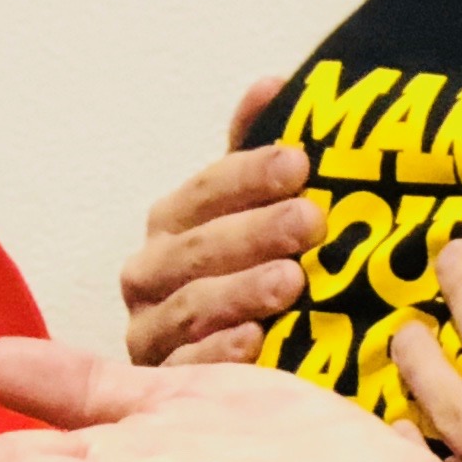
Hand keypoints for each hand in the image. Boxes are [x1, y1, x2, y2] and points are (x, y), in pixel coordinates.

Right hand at [121, 76, 323, 366]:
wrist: (234, 367)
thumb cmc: (252, 278)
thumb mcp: (257, 214)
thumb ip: (258, 154)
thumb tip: (274, 82)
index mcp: (173, 222)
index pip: (206, 190)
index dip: (250, 174)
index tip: (301, 163)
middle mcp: (151, 272)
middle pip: (195, 248)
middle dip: (254, 231)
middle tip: (311, 221)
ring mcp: (152, 329)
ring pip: (189, 305)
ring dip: (240, 290)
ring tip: (292, 281)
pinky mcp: (163, 380)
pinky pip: (186, 367)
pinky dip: (219, 353)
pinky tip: (257, 341)